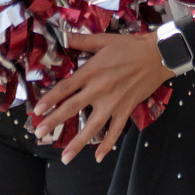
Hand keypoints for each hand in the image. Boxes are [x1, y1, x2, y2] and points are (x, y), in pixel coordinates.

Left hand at [32, 31, 170, 163]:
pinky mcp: (126, 109)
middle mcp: (99, 89)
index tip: (36, 111)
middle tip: (39, 134)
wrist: (158, 55)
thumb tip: (61, 36)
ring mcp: (114, 102)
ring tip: (65, 158)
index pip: (65, 88)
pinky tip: (99, 157)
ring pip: (93, 126)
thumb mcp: (104, 39)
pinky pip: (116, 130)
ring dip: (78, 142)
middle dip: (54, 121)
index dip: (50, 99)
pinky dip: (107, 144)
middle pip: (73, 108)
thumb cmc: (130, 46)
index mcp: (91, 71)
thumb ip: (81, 40)